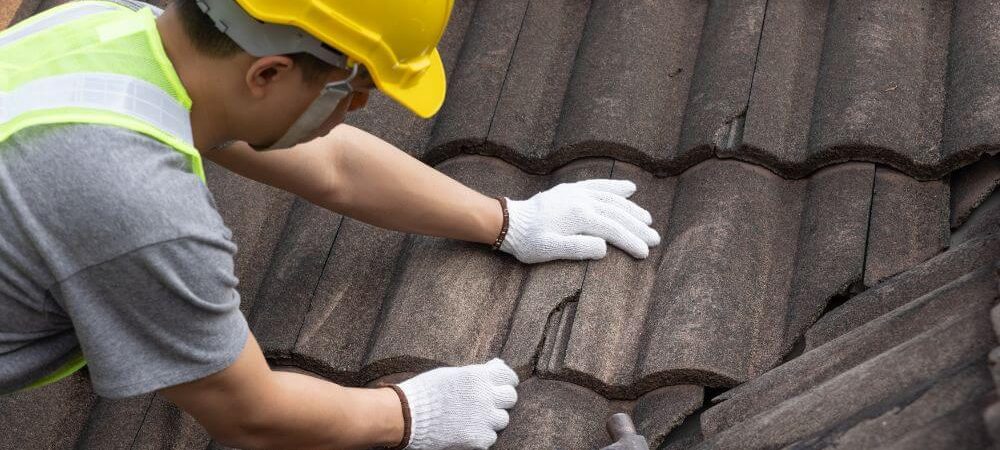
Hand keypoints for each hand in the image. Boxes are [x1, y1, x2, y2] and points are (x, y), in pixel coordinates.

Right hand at [397, 358, 519, 448]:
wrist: (407, 416)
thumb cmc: (426, 391)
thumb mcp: (452, 374)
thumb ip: (477, 372)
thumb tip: (498, 365)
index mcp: (478, 376)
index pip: (508, 376)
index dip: (507, 381)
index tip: (504, 384)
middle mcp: (485, 396)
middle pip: (510, 398)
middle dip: (501, 399)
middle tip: (489, 402)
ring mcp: (484, 419)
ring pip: (502, 419)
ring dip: (491, 418)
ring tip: (474, 417)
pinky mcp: (478, 438)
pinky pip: (490, 437)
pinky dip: (481, 435)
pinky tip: (467, 429)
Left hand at [499, 179, 659, 263]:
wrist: (509, 222)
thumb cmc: (528, 241)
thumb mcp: (550, 250)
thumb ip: (577, 248)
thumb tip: (605, 247)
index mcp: (579, 216)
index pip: (613, 229)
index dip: (631, 241)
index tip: (645, 253)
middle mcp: (582, 200)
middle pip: (617, 213)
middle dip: (638, 227)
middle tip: (655, 239)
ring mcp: (577, 193)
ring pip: (612, 199)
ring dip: (632, 209)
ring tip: (647, 219)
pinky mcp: (571, 190)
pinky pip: (598, 185)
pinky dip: (615, 187)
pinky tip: (630, 188)